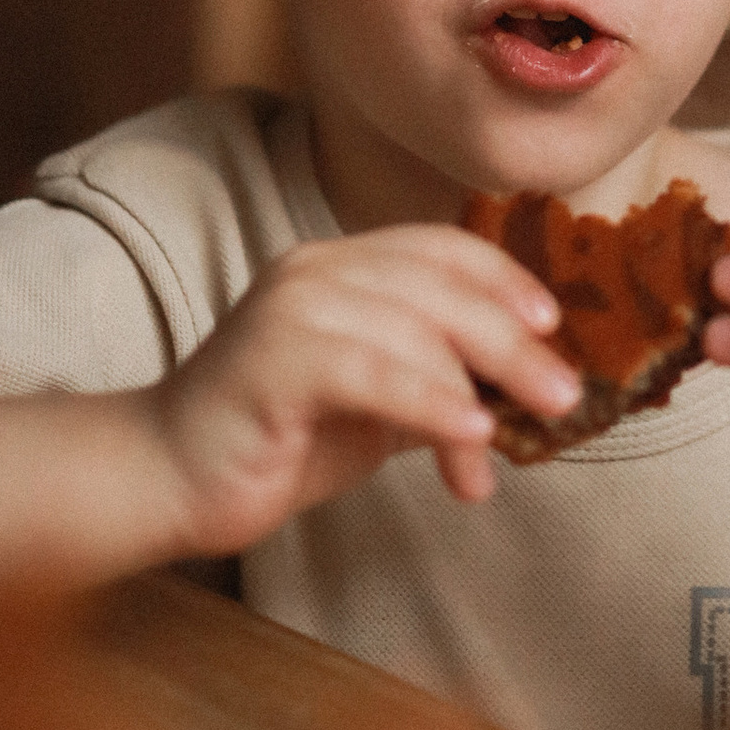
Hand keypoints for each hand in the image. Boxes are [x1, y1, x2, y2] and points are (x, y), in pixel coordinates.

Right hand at [156, 226, 583, 551]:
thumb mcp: (378, 406)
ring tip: (508, 444)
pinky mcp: (271, 359)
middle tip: (563, 397)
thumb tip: (526, 394)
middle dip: (511, 342)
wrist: (167, 480)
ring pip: (413, 329)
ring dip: (476, 389)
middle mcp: (315, 270)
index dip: (503, 279)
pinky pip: (372, 372)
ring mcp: (289, 308)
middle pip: (439, 286)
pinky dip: (430, 403)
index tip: (551, 325)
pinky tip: (470, 437)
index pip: (439, 249)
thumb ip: (439, 383)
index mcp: (340, 266)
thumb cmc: (277, 442)